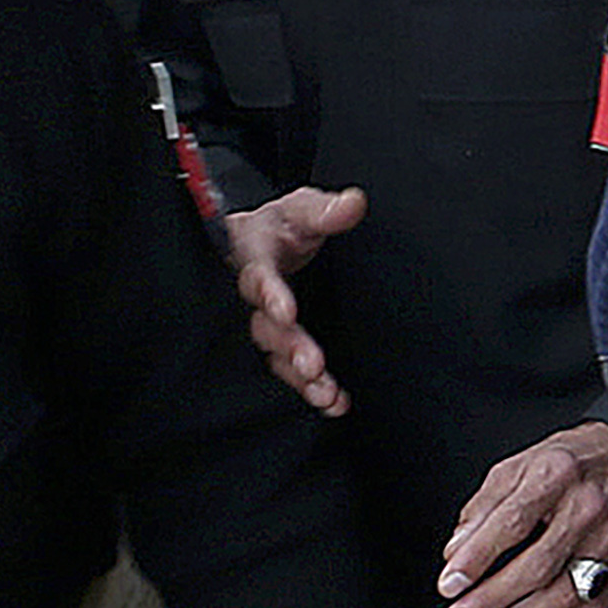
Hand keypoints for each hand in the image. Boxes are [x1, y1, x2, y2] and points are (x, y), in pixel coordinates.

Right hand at [226, 187, 370, 415]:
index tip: (286, 308)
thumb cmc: (283, 225)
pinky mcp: (285, 343)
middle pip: (267, 327)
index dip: (270, 293)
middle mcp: (257, 297)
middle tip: (311, 364)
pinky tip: (334, 404)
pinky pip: (292, 371)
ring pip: (277, 356)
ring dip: (299, 377)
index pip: (258, 276)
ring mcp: (269, 325)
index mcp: (254, 258)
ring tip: (325, 393)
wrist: (267, 242)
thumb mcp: (301, 209)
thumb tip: (353, 203)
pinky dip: (313, 389)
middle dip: (289, 346)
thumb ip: (323, 210)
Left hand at [436, 421, 607, 607]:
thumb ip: (485, 506)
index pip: (511, 523)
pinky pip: (593, 607)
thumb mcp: (522, 464)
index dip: (475, 559)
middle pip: (536, 566)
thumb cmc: (577, 459)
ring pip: (563, 595)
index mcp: (557, 475)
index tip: (449, 585)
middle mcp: (588, 508)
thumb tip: (457, 551)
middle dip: (490, 602)